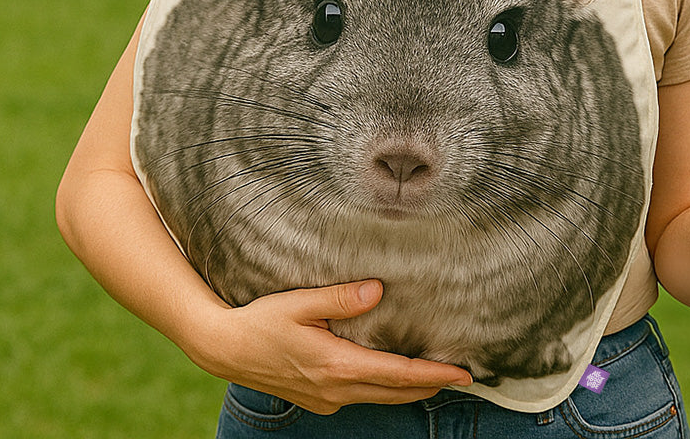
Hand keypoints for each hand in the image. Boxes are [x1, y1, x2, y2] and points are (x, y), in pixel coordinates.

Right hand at [191, 279, 471, 415]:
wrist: (225, 349)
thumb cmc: (263, 320)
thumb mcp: (301, 302)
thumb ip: (341, 297)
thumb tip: (378, 290)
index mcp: (336, 365)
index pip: (397, 373)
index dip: (433, 374)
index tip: (462, 373)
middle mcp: (335, 389)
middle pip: (395, 392)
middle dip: (430, 385)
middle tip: (464, 377)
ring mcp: (326, 398)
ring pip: (379, 398)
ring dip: (409, 390)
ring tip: (437, 378)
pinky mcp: (318, 398)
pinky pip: (362, 396)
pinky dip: (385, 389)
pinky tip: (393, 378)